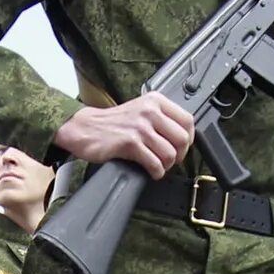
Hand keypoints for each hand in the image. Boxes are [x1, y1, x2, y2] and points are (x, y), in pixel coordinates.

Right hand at [56, 94, 198, 177]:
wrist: (85, 128)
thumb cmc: (112, 123)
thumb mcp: (140, 110)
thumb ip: (161, 119)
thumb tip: (182, 137)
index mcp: (155, 101)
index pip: (187, 120)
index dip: (188, 139)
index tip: (181, 147)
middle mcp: (150, 111)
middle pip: (182, 139)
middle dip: (178, 155)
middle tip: (169, 160)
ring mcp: (140, 127)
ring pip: (169, 154)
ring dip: (166, 166)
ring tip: (157, 165)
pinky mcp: (130, 143)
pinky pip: (154, 163)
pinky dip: (156, 172)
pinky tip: (150, 171)